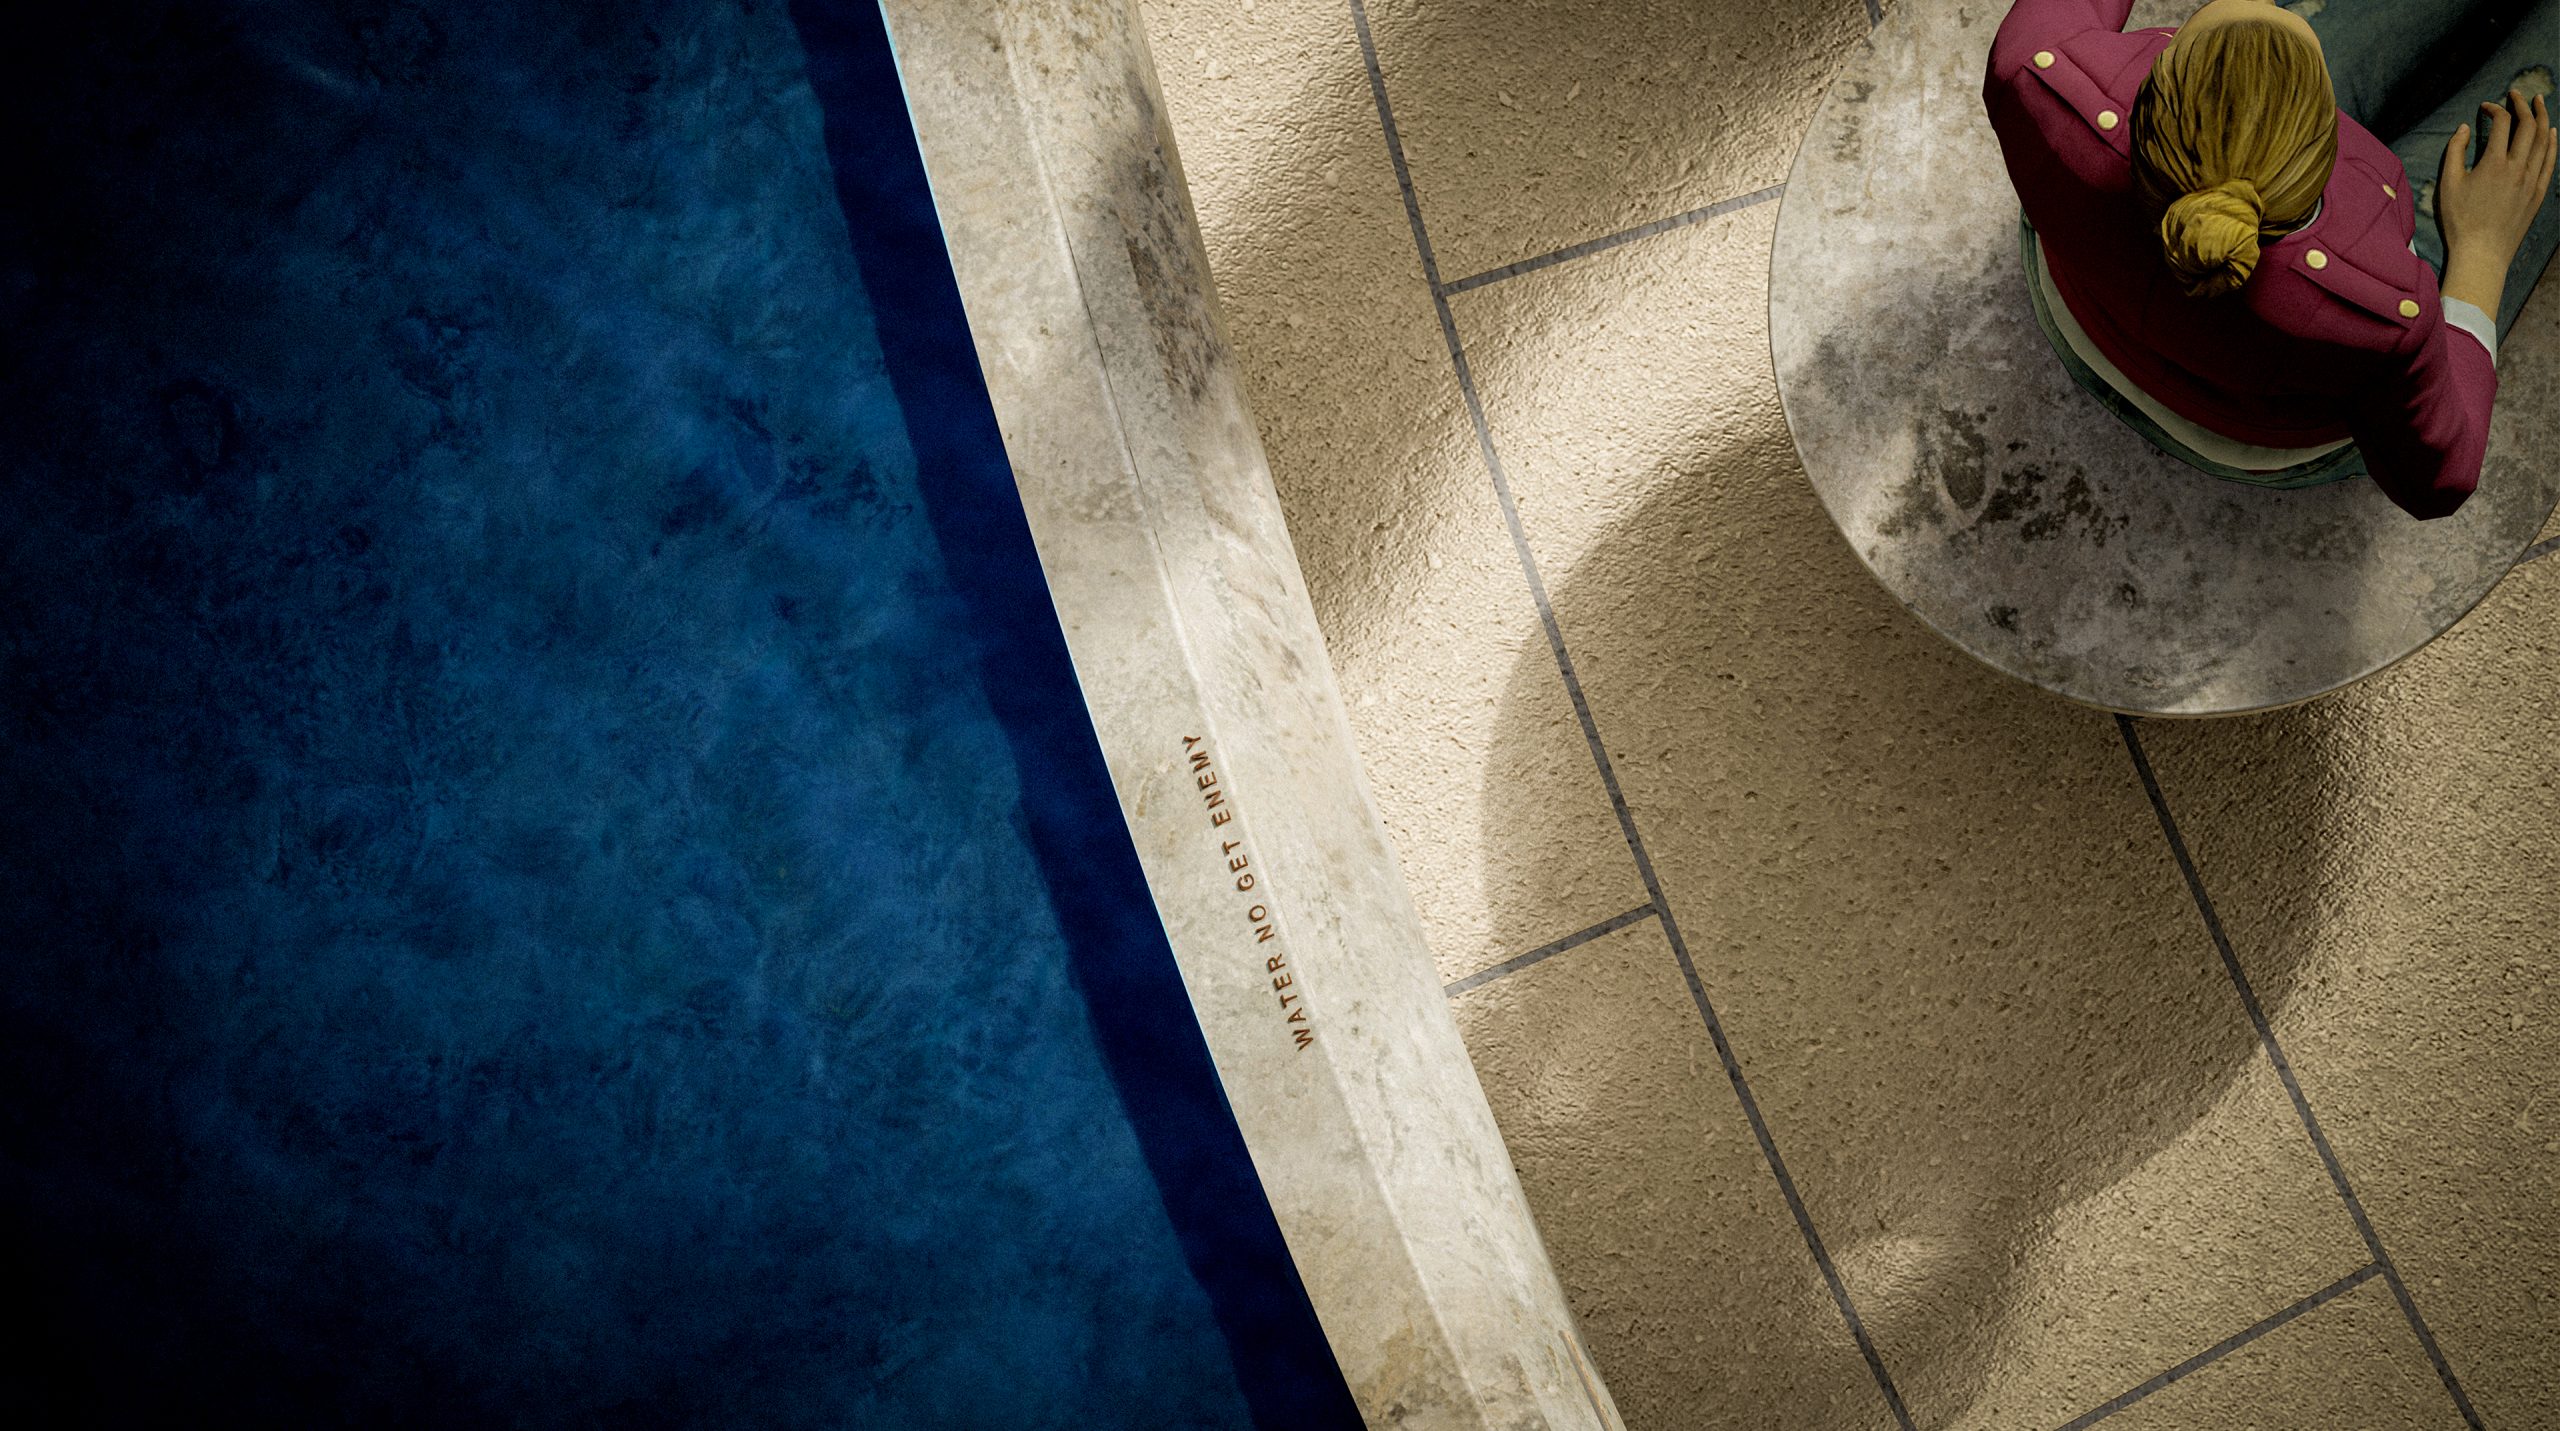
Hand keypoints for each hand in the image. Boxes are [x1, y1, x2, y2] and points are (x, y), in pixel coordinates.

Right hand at [2438, 89, 2556, 315]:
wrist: (2482, 253)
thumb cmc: (2460, 220)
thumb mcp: (2448, 184)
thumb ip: (2454, 151)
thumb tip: (2462, 127)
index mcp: (2494, 163)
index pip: (2502, 123)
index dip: (2495, 109)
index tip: (2486, 107)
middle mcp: (2518, 168)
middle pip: (2528, 126)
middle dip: (2524, 105)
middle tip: (2517, 93)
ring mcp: (2532, 180)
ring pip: (2544, 140)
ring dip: (2543, 117)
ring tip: (2539, 103)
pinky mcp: (2538, 193)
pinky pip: (2550, 160)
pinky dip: (2552, 142)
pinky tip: (2551, 132)